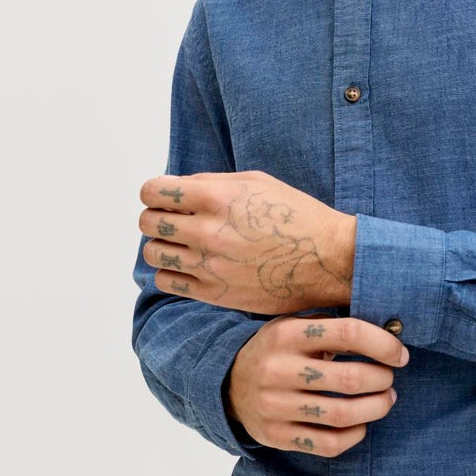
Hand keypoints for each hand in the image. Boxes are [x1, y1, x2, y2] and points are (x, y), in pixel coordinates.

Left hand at [139, 172, 355, 313]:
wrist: (327, 259)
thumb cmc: (295, 215)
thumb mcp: (257, 182)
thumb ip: (212, 182)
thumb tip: (178, 186)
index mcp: (218, 197)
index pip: (153, 191)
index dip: (155, 192)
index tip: (164, 196)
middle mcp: (208, 231)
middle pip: (148, 222)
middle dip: (157, 217)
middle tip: (175, 219)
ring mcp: (209, 265)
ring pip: (153, 253)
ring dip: (163, 245)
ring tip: (184, 243)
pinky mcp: (214, 294)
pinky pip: (167, 282)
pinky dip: (173, 272)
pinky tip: (192, 265)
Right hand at [226, 314, 408, 457]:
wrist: (228, 382)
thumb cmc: (277, 348)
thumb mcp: (295, 322)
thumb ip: (332, 323)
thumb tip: (387, 328)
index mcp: (288, 334)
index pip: (347, 333)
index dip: (381, 343)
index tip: (400, 354)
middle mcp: (279, 369)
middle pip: (349, 378)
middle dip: (381, 378)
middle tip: (390, 377)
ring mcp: (276, 406)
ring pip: (341, 415)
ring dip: (375, 408)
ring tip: (386, 400)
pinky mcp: (276, 435)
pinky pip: (326, 444)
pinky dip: (353, 436)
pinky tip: (361, 424)